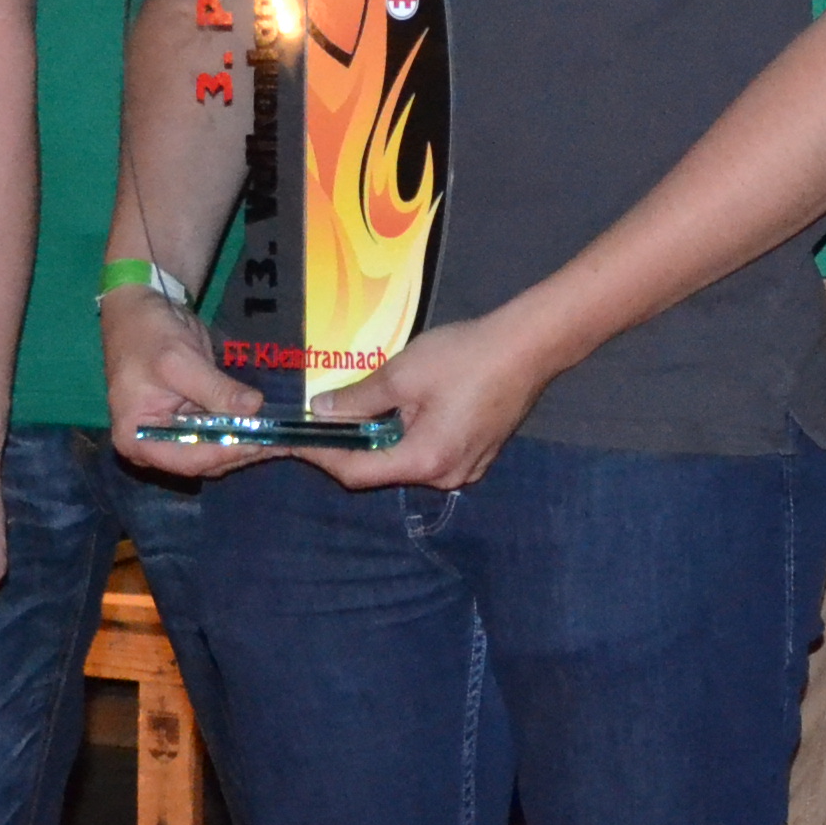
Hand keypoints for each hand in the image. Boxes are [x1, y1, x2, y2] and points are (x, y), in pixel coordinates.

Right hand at [106, 287, 271, 479]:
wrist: (141, 312)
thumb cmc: (147, 336)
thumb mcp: (179, 361)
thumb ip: (215, 389)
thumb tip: (254, 408)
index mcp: (137, 438)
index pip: (187, 460)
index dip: (224, 453)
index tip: (257, 441)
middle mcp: (154, 445)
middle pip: (204, 460)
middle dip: (241, 449)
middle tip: (280, 439)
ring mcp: (174, 434)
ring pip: (217, 449)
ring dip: (247, 442)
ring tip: (282, 435)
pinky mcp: (192, 421)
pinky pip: (219, 432)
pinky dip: (242, 429)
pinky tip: (268, 424)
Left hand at [311, 306, 558, 492]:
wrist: (529, 346)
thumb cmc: (465, 357)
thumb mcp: (403, 373)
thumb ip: (359, 398)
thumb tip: (322, 411)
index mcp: (425, 462)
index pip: (356, 473)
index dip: (322, 457)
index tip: (295, 440)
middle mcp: (446, 477)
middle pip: (382, 470)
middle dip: (352, 445)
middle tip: (326, 418)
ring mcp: (467, 469)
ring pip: (408, 462)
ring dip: (382, 439)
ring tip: (364, 407)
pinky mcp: (479, 454)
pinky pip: (431, 454)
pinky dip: (409, 437)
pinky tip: (405, 408)